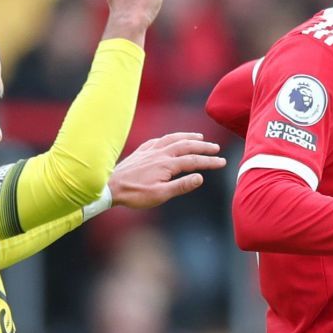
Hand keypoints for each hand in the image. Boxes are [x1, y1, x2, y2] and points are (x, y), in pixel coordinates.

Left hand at [109, 132, 225, 208]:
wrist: (110, 186)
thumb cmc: (135, 194)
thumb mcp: (161, 195)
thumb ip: (181, 185)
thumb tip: (200, 178)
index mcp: (167, 164)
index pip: (193, 161)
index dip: (209, 161)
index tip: (222, 162)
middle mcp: (160, 153)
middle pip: (186, 146)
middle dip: (203, 146)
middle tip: (216, 148)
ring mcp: (150, 150)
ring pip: (172, 139)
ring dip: (187, 137)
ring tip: (198, 138)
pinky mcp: (141, 151)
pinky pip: (158, 140)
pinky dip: (169, 138)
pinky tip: (170, 140)